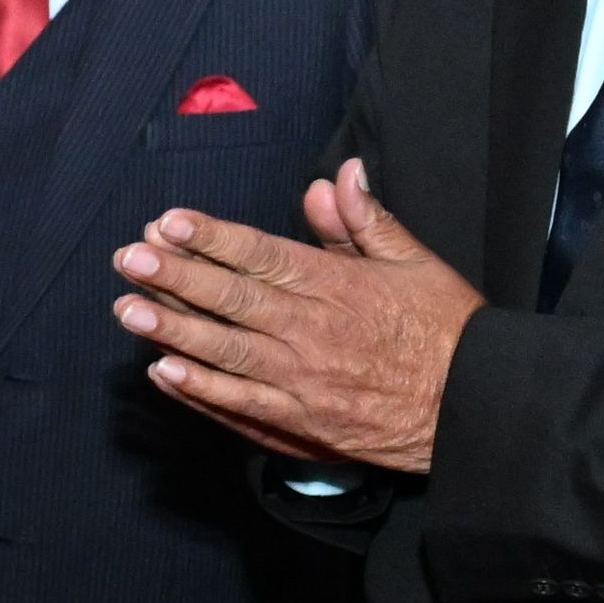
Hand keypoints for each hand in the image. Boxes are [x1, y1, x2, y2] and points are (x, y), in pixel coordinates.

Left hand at [115, 160, 483, 470]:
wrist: (475, 411)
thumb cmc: (448, 332)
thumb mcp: (417, 264)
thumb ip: (367, 222)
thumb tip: (336, 177)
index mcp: (339, 286)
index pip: (262, 254)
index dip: (211, 236)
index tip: (169, 221)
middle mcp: (313, 332)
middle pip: (232, 299)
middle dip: (175, 276)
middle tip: (129, 258)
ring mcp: (303, 382)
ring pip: (225, 353)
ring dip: (172, 331)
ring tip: (128, 309)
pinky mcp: (302, 425)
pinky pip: (240, 407)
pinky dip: (200, 392)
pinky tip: (163, 372)